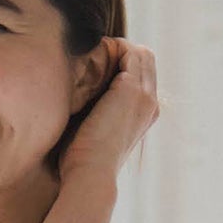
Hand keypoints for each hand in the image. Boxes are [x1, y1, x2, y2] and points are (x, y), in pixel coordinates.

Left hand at [55, 38, 159, 195]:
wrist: (90, 175)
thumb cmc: (82, 162)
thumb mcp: (92, 131)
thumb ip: (92, 110)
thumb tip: (72, 96)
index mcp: (145, 115)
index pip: (141, 75)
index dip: (121, 64)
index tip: (95, 63)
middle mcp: (151, 104)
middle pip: (145, 60)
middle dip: (121, 51)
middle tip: (93, 52)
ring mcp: (145, 95)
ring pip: (140, 53)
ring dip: (117, 47)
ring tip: (91, 50)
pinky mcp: (132, 89)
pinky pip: (129, 52)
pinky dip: (112, 47)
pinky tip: (90, 53)